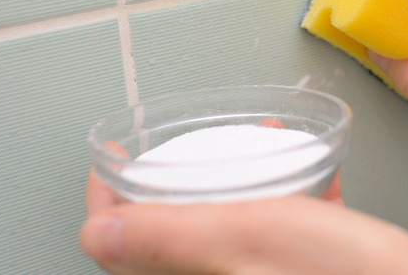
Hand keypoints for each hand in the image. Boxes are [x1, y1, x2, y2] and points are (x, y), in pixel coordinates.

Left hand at [80, 172, 407, 274]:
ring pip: (227, 228)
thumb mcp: (252, 237)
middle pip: (172, 233)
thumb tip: (98, 234)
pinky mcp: (298, 273)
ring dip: (234, 180)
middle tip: (175, 150)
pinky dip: (283, 197)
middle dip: (177, 178)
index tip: (113, 161)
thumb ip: (172, 236)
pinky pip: (276, 231)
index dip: (109, 197)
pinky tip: (310, 176)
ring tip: (251, 146)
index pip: (122, 245)